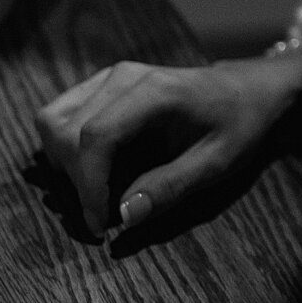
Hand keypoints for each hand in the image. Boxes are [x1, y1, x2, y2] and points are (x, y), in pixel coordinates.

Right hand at [37, 51, 301, 237]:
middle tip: (103, 216)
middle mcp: (121, 78)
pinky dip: (64, 150)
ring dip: (62, 165)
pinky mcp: (100, 86)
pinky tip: (93, 172)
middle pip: (65, 131)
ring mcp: (107, 78)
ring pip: (52, 122)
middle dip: (75, 181)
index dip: (88, 186)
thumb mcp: (218, 163)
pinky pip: (60, 116)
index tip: (100, 225)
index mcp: (154, 93)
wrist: (249, 89)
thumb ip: (170, 188)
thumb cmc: (240, 124)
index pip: (95, 137)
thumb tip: (124, 217)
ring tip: (95, 193)